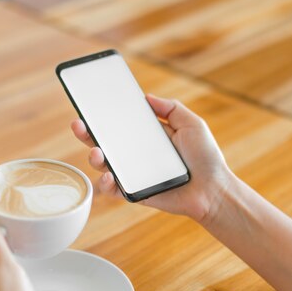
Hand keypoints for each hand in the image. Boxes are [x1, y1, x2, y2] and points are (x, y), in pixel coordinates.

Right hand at [71, 94, 233, 222]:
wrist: (213, 189)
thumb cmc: (206, 158)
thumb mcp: (191, 124)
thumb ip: (171, 108)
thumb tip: (146, 97)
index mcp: (147, 137)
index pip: (119, 124)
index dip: (103, 115)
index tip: (89, 104)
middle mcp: (136, 154)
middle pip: (104, 142)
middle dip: (86, 133)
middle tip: (78, 124)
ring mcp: (133, 174)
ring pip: (103, 165)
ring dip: (93, 157)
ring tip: (96, 153)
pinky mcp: (135, 193)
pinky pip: (114, 189)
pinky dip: (106, 183)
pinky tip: (109, 176)